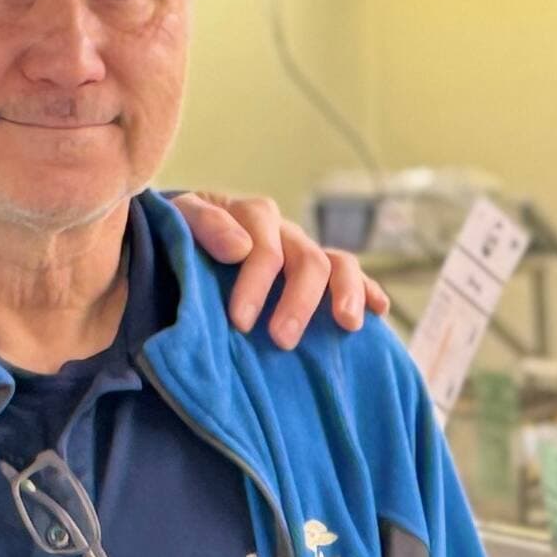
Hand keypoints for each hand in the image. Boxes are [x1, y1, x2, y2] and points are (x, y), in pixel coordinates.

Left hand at [169, 190, 390, 349]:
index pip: (262, 247)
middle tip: (282, 340)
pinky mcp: (317, 273)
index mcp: (250, 216)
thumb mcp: (178, 222)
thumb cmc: (176, 239)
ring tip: (347, 325)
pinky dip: (368, 290)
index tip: (241, 321)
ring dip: (345, 293)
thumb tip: (241, 248)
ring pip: (338, 264)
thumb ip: (203, 225)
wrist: (179, 243)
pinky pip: (351, 275)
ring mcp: (304, 251)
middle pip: (306, 260)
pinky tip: (380, 311)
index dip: (255, 282)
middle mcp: (284, 232)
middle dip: (298, 301)